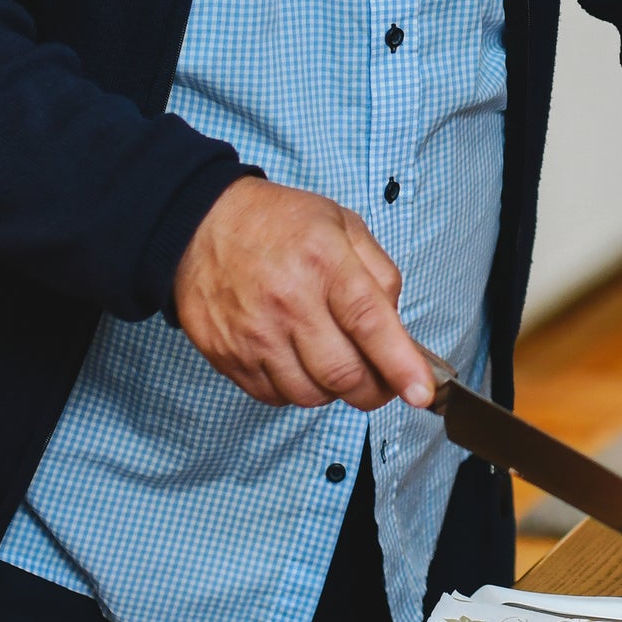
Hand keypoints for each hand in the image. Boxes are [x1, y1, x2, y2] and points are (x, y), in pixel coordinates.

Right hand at [173, 176, 432, 411]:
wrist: (199, 224)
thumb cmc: (277, 225)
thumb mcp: (342, 225)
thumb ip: (380, 274)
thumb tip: (397, 326)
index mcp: (323, 262)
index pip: (369, 323)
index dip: (400, 364)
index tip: (421, 392)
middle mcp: (288, 302)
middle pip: (343, 374)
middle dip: (374, 389)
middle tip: (382, 380)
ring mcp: (254, 334)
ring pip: (310, 395)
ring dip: (332, 391)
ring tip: (332, 361)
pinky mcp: (228, 356)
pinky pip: (274, 397)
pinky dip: (295, 390)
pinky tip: (297, 361)